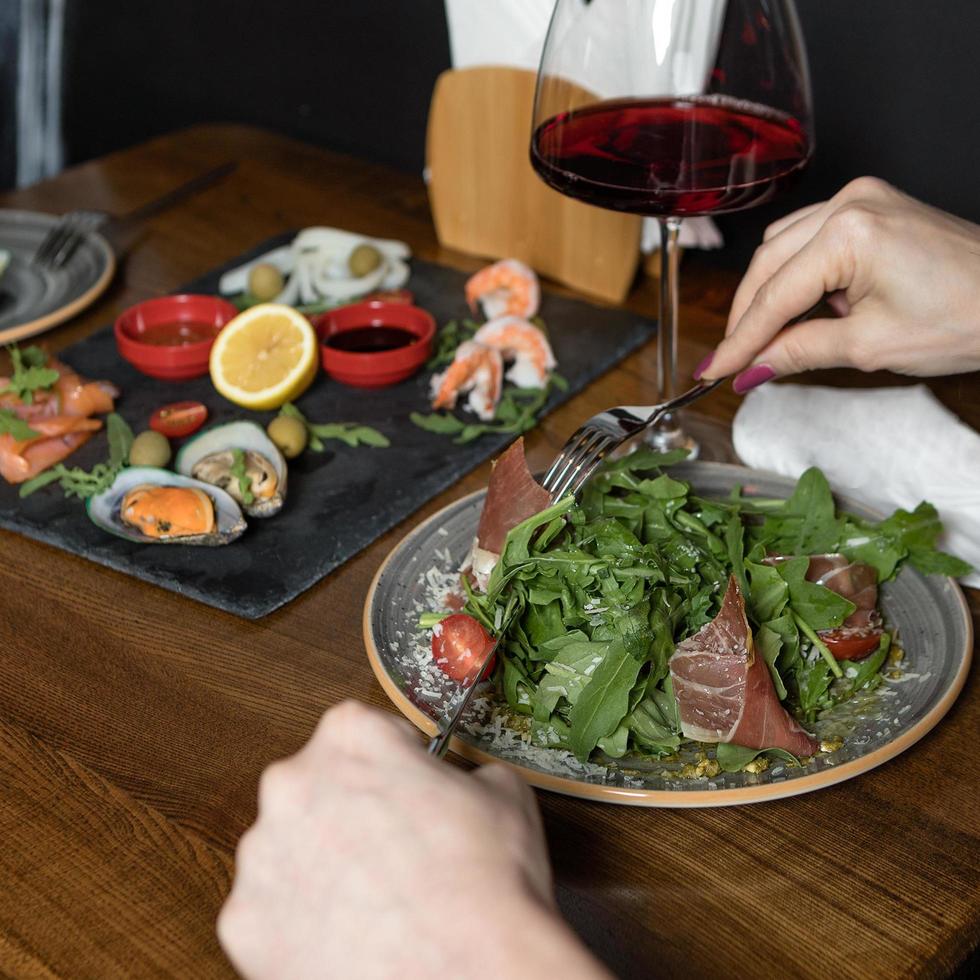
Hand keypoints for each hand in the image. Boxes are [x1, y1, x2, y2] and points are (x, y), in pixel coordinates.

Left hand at [217, 701, 606, 979]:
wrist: (471, 974)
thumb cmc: (486, 883)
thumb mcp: (501, 789)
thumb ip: (458, 771)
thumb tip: (456, 785)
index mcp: (350, 735)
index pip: (361, 730)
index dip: (391, 762)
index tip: (405, 787)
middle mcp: (292, 784)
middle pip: (314, 787)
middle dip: (348, 813)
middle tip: (394, 849)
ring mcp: (262, 856)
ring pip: (288, 851)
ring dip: (321, 868)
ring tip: (376, 900)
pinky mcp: (245, 923)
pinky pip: (272, 913)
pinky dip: (303, 924)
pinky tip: (352, 934)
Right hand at [698, 177, 979, 390]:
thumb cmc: (967, 317)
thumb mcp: (870, 346)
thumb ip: (798, 352)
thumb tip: (751, 369)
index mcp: (850, 232)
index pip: (774, 296)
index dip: (740, 340)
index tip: (713, 370)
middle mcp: (850, 202)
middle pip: (768, 264)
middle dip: (747, 317)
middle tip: (730, 362)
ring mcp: (862, 198)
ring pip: (782, 247)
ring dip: (767, 294)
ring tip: (762, 341)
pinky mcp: (871, 206)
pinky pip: (809, 238)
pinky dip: (795, 275)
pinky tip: (797, 309)